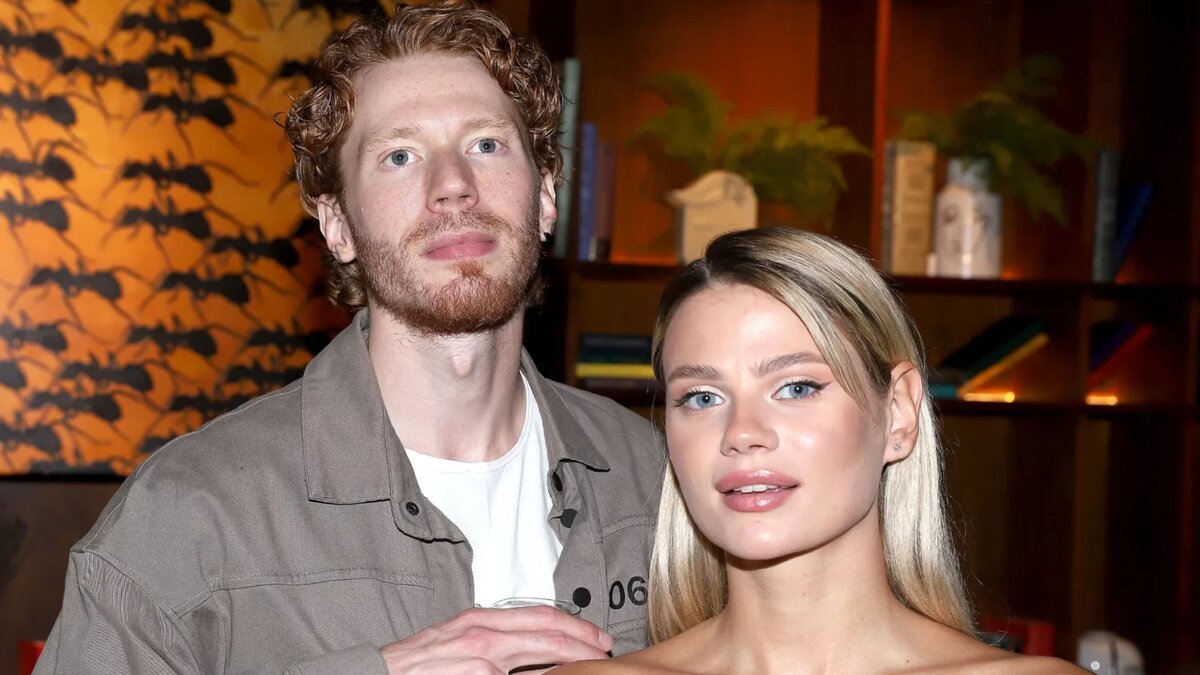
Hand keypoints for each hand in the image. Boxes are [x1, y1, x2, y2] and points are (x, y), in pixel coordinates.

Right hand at [380, 606, 612, 673]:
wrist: (381, 674)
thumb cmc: (417, 663)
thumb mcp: (459, 638)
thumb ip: (495, 640)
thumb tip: (532, 652)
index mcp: (482, 620)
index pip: (541, 616)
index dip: (575, 625)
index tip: (597, 636)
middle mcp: (484, 635)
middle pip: (548, 632)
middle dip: (583, 642)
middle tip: (605, 650)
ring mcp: (481, 660)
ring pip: (538, 658)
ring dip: (568, 663)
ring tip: (590, 667)